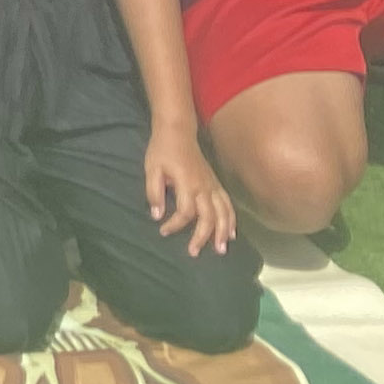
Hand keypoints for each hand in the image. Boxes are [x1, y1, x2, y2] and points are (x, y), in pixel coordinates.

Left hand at [146, 118, 238, 254]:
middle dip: (203, 236)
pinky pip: (228, 205)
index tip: (163, 231)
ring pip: (223, 213)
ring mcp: (213, 186)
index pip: (185, 211)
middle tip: (194, 252)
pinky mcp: (216, 184)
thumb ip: (153, 192)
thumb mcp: (151, 169)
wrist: (178, 132)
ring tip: (221, 249)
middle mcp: (204, 187)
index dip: (175, 224)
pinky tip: (232, 233)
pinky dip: (231, 220)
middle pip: (208, 217)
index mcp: (187, 184)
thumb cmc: (162, 151)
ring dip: (222, 232)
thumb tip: (156, 215)